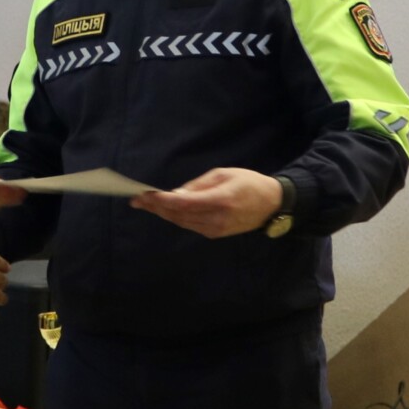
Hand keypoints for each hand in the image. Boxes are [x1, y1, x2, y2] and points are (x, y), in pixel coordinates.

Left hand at [130, 168, 280, 238]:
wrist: (272, 204)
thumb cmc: (248, 183)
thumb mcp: (223, 174)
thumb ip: (198, 185)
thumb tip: (175, 194)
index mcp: (220, 200)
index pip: (183, 203)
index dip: (161, 201)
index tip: (144, 196)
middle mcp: (216, 218)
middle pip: (178, 215)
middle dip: (155, 207)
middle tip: (136, 200)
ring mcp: (216, 229)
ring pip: (181, 223)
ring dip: (162, 214)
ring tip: (145, 204)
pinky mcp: (215, 234)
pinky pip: (190, 226)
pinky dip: (175, 218)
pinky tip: (164, 210)